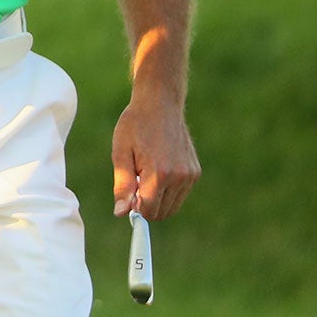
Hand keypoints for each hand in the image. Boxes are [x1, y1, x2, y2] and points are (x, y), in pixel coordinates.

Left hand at [112, 91, 199, 219]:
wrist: (160, 104)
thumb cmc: (135, 126)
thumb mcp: (121, 153)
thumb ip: (123, 185)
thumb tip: (121, 212)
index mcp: (160, 173)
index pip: (148, 210)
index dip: (134, 208)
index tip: (127, 194)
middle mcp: (179, 177)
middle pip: (161, 213)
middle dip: (145, 205)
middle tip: (136, 181)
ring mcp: (190, 175)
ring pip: (172, 206)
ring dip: (157, 199)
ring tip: (146, 173)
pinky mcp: (195, 172)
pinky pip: (180, 195)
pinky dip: (167, 191)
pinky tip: (158, 169)